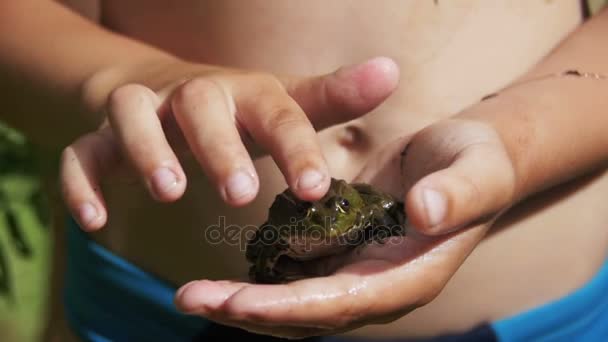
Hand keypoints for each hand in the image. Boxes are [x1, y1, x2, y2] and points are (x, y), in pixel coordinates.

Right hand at [59, 57, 398, 230]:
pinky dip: (81, 182)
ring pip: (132, 116)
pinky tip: (96, 221)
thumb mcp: (288, 103)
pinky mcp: (102, 138)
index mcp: (246, 94)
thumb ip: (334, 98)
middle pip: (201, 108)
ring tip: (168, 193)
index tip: (314, 191)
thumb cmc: (241, 109)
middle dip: (219, 148)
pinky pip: (83, 153)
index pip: (277, 114)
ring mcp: (144, 113)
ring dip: (146, 151)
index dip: (296, 149)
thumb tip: (391, 72)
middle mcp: (193, 97)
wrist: (169, 91)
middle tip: (241, 194)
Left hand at [173, 118, 517, 337]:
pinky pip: (295, 272)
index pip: (341, 304)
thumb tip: (424, 211)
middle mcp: (376, 285)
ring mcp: (356, 271)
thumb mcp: (477, 170)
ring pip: (293, 300)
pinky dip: (259, 275)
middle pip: (306, 313)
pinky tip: (223, 270)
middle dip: (249, 310)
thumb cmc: (477, 165)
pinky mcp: (341, 250)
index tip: (238, 303)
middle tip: (191, 299)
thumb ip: (458, 193)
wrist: (465, 160)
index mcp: (407, 278)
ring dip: (243, 299)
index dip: (289, 307)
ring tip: (191, 294)